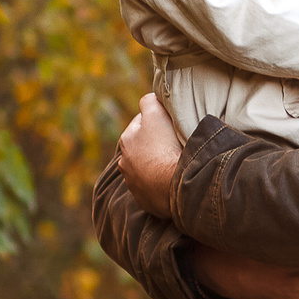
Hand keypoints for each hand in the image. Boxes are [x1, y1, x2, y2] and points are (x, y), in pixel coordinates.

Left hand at [117, 93, 182, 217]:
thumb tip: (149, 99)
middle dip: (155, 144)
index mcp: (126, 140)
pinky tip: (172, 179)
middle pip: (143, 147)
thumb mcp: (156, 114)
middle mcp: (124, 163)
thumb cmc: (164, 148)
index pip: (141, 123)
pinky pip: (153, 188)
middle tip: (174, 143)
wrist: (172, 186)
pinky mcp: (144, 200)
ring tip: (173, 163)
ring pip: (147, 168)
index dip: (157, 121)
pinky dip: (160, 183)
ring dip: (157, 164)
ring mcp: (133, 184)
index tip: (170, 124)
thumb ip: (149, 101)